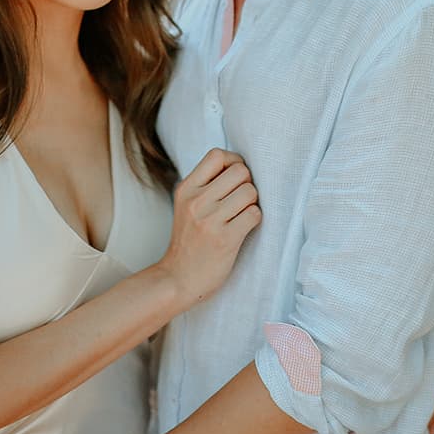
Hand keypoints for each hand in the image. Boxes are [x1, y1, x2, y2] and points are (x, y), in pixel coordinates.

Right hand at [159, 148, 260, 304]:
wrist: (178, 279)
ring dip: (252, 203)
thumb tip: (240, 166)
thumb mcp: (186, 206)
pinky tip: (243, 228)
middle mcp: (196, 201)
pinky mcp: (225, 239)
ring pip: (250, 192)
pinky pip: (254, 214)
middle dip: (247, 184)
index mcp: (186, 189)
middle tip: (240, 201)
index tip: (234, 179)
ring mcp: (210, 220)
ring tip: (240, 215)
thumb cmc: (189, 240)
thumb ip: (206, 185)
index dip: (234, 163)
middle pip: (240, 171)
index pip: (218, 155)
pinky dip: (254, 220)